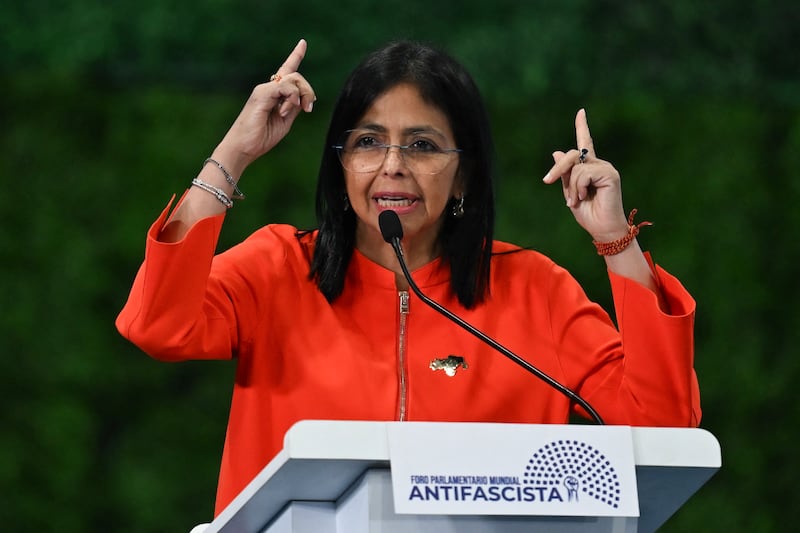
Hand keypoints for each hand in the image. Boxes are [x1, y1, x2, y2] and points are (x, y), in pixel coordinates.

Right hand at [213, 39, 316, 175]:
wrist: (243, 148)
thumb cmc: (261, 137)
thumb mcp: (285, 122)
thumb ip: (293, 107)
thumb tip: (303, 98)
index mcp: (274, 94)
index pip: (286, 70)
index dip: (295, 56)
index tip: (303, 43)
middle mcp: (268, 88)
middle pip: (296, 76)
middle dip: (309, 91)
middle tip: (308, 109)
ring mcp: (264, 90)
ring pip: (293, 79)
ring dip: (302, 95)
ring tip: (297, 111)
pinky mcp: (262, 94)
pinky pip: (285, 86)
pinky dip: (292, 97)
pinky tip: (286, 110)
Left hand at [542, 109, 628, 241]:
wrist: (602, 229)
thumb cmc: (588, 214)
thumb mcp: (570, 193)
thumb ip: (565, 174)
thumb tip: (557, 152)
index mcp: (589, 169)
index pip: (586, 143)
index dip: (582, 127)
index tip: (581, 112)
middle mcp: (599, 165)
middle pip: (572, 155)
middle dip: (557, 168)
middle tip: (547, 181)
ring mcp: (606, 168)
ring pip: (576, 167)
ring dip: (570, 187)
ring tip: (576, 201)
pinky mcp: (610, 174)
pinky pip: (583, 173)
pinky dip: (578, 187)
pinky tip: (584, 197)